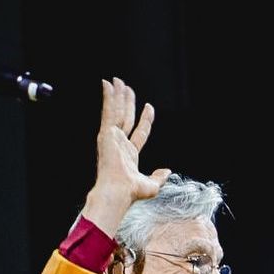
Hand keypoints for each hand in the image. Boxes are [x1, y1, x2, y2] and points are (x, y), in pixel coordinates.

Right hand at [82, 78, 169, 235]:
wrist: (117, 192)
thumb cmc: (130, 193)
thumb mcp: (151, 185)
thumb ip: (159, 177)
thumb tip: (167, 171)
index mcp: (129, 155)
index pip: (139, 132)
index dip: (145, 120)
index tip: (149, 107)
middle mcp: (119, 144)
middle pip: (126, 118)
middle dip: (127, 102)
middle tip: (127, 88)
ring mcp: (111, 138)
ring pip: (117, 111)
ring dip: (117, 95)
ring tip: (118, 81)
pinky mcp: (106, 133)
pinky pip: (109, 111)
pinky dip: (108, 97)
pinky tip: (108, 85)